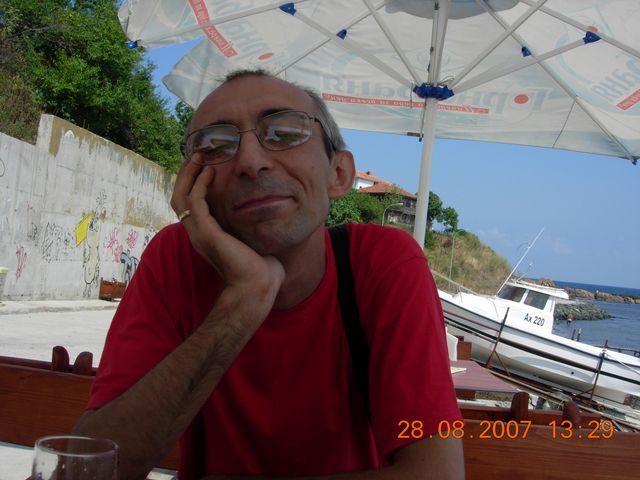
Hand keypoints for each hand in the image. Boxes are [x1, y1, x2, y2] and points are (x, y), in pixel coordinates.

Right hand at [171, 160, 284, 297]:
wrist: (257, 288)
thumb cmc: (260, 270)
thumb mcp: (252, 241)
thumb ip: (250, 226)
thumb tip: (265, 212)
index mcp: (206, 236)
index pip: (189, 204)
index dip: (193, 183)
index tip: (204, 165)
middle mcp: (197, 234)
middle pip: (178, 197)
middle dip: (186, 175)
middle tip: (197, 155)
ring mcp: (199, 234)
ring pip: (181, 196)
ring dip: (189, 174)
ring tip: (200, 157)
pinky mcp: (206, 233)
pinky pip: (195, 201)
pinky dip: (200, 184)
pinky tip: (210, 172)